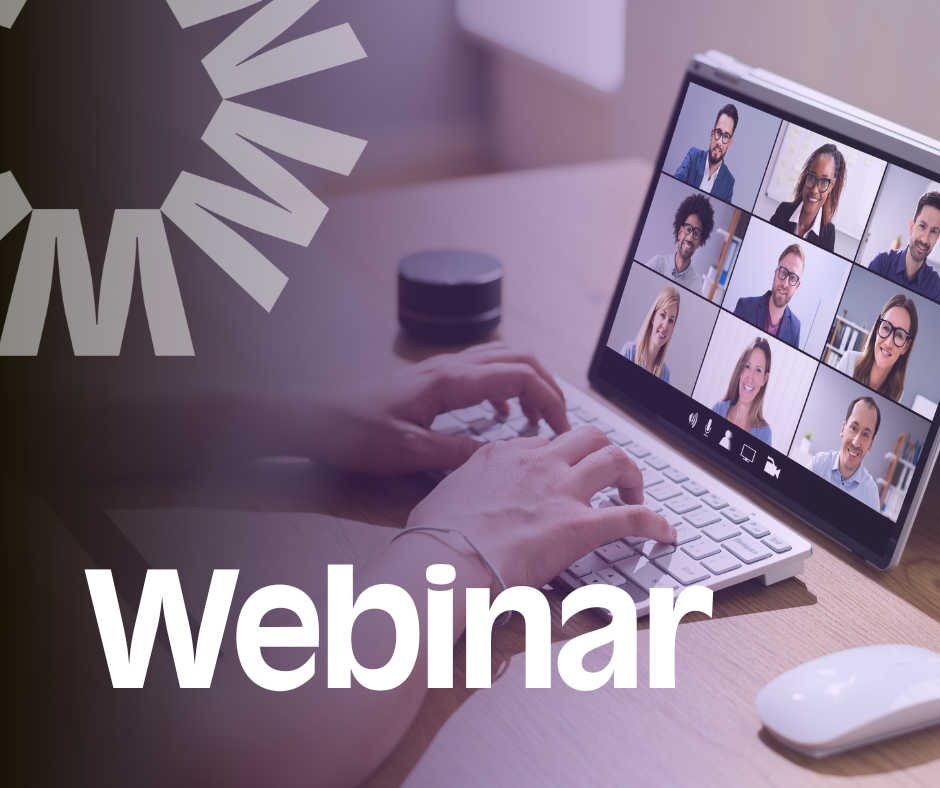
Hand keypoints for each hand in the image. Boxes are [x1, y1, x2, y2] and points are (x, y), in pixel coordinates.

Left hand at [311, 343, 569, 474]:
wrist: (316, 419)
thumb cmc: (355, 434)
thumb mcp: (410, 452)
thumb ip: (459, 453)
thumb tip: (503, 457)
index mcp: (449, 381)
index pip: (520, 375)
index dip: (550, 399)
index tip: (563, 429)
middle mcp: (449, 367)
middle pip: (520, 357)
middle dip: (548, 386)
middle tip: (559, 421)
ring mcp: (441, 369)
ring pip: (503, 359)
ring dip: (529, 382)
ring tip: (538, 418)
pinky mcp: (433, 379)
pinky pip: (483, 370)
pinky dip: (505, 386)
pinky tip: (502, 413)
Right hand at [404, 426, 676, 589]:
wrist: (445, 560)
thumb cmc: (436, 538)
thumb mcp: (443, 497)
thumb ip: (464, 491)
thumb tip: (462, 502)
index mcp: (502, 455)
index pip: (546, 444)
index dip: (561, 458)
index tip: (565, 474)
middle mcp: (537, 464)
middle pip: (589, 437)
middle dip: (605, 452)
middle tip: (609, 476)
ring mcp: (560, 492)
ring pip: (615, 459)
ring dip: (632, 475)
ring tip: (635, 494)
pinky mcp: (579, 526)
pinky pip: (631, 516)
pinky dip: (654, 522)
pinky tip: (665, 532)